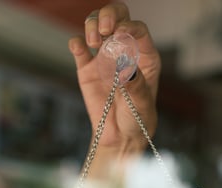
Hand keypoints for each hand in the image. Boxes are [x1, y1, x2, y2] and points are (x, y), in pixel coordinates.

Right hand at [68, 3, 160, 154]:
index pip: (138, 30)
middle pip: (118, 17)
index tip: (120, 33)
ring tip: (94, 42)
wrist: (120, 137)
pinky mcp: (86, 68)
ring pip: (97, 26)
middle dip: (110, 15)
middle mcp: (125, 51)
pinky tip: (79, 47)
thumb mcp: (142, 105)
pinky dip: (76, 43)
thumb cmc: (138, 120)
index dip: (129, 26)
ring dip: (93, 25)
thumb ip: (135, 85)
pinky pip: (79, 48)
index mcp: (144, 56)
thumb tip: (124, 66)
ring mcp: (104, 58)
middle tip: (105, 29)